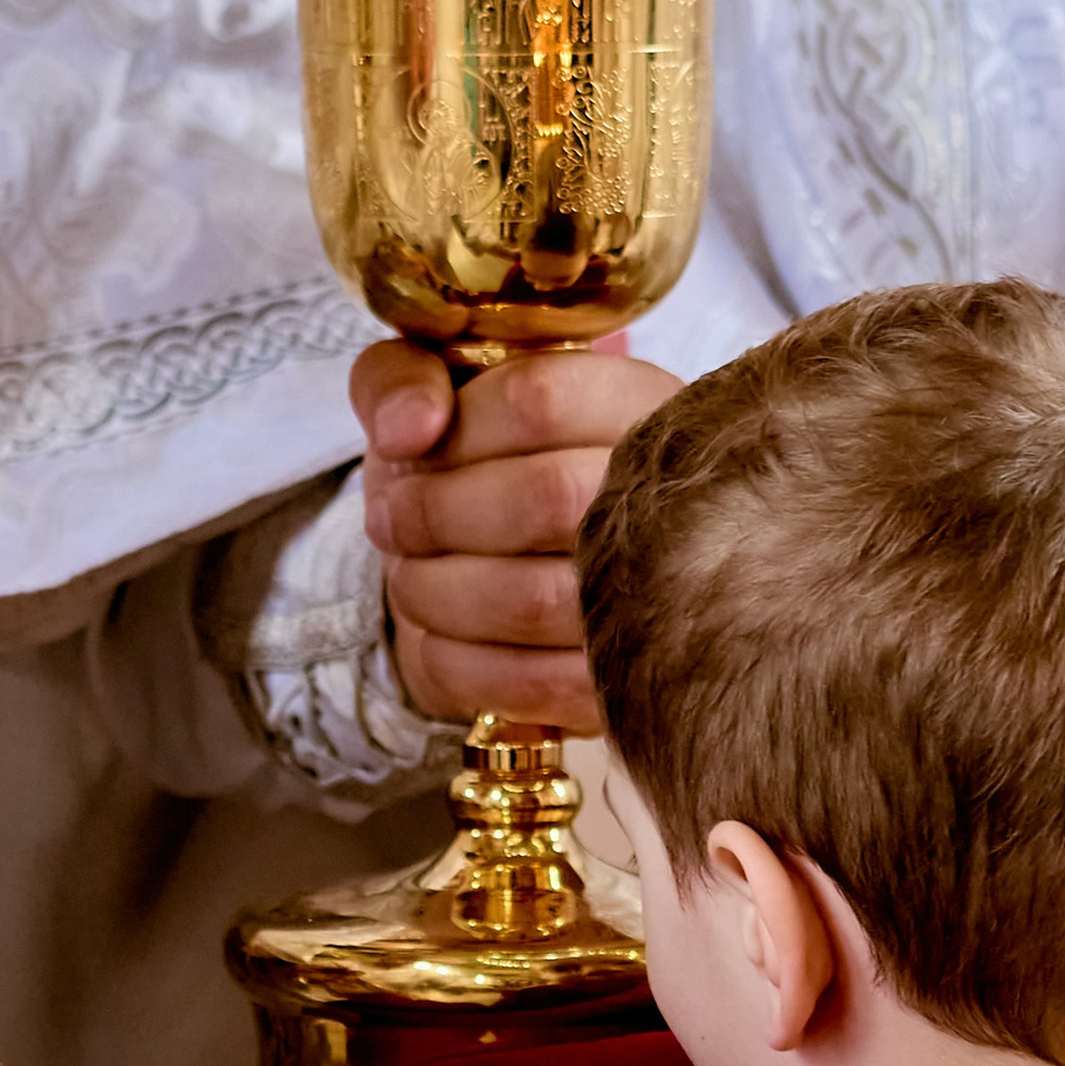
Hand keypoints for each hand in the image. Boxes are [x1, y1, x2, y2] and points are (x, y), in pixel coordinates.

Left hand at [353, 338, 679, 727]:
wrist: (517, 563)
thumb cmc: (481, 463)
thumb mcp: (433, 391)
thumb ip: (401, 377)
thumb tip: (406, 430)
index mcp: (638, 404)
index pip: (542, 397)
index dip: (454, 430)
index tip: (411, 452)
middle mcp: (674, 498)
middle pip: (548, 497)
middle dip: (437, 515)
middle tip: (391, 522)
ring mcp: (663, 602)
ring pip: (535, 599)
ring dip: (436, 590)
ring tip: (410, 573)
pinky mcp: (622, 688)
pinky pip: (530, 686)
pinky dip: (453, 660)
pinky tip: (436, 632)